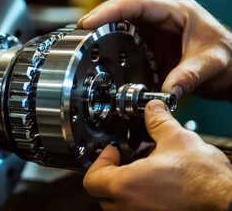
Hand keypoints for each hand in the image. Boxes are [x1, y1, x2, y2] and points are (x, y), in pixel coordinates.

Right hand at [77, 0, 231, 100]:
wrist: (231, 69)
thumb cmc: (228, 58)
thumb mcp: (210, 65)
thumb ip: (186, 78)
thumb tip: (163, 92)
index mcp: (175, 11)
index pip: (136, 4)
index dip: (110, 11)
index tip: (89, 22)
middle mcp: (161, 17)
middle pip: (122, 12)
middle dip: (99, 21)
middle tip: (79, 35)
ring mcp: (153, 31)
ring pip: (120, 26)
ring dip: (102, 35)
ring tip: (83, 45)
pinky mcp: (149, 46)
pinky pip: (125, 43)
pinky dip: (111, 50)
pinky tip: (100, 56)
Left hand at [83, 100, 231, 210]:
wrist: (229, 204)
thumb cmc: (206, 182)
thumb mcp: (178, 140)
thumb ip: (157, 121)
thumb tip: (152, 108)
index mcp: (126, 186)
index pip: (91, 178)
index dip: (100, 161)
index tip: (113, 151)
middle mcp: (128, 208)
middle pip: (102, 193)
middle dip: (110, 174)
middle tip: (124, 160)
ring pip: (118, 205)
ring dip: (124, 189)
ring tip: (142, 173)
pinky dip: (138, 201)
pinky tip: (155, 189)